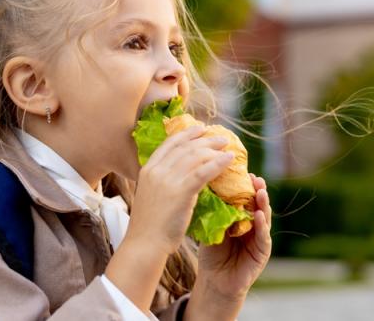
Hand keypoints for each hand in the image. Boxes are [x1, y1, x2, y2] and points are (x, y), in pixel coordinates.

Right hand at [126, 125, 233, 255]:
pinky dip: (218, 163)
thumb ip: (162, 182)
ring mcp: (168, 180)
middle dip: (205, 139)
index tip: (200, 129)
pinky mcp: (181, 192)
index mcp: (147, 169)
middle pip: (185, 147)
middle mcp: (156, 170)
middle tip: (221, 139)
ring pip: (196, 156)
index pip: (169, 144)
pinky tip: (229, 161)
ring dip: (214, 149)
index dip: (187, 134)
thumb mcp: (150, 196)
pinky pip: (204, 171)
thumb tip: (179, 175)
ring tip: (228, 149)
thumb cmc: (149, 226)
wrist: (144, 244)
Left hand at [187, 174, 271, 319]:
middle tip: (255, 177)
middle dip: (257, 190)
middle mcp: (253, 224)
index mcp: (241, 216)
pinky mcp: (262, 252)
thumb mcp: (212, 226)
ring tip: (260, 191)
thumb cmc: (212, 252)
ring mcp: (260, 238)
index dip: (244, 184)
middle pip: (257, 203)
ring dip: (263, 204)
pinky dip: (262, 225)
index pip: (245, 196)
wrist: (215, 281)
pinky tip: (258, 215)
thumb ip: (215, 210)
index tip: (241, 171)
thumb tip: (203, 183)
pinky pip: (264, 237)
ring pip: (264, 216)